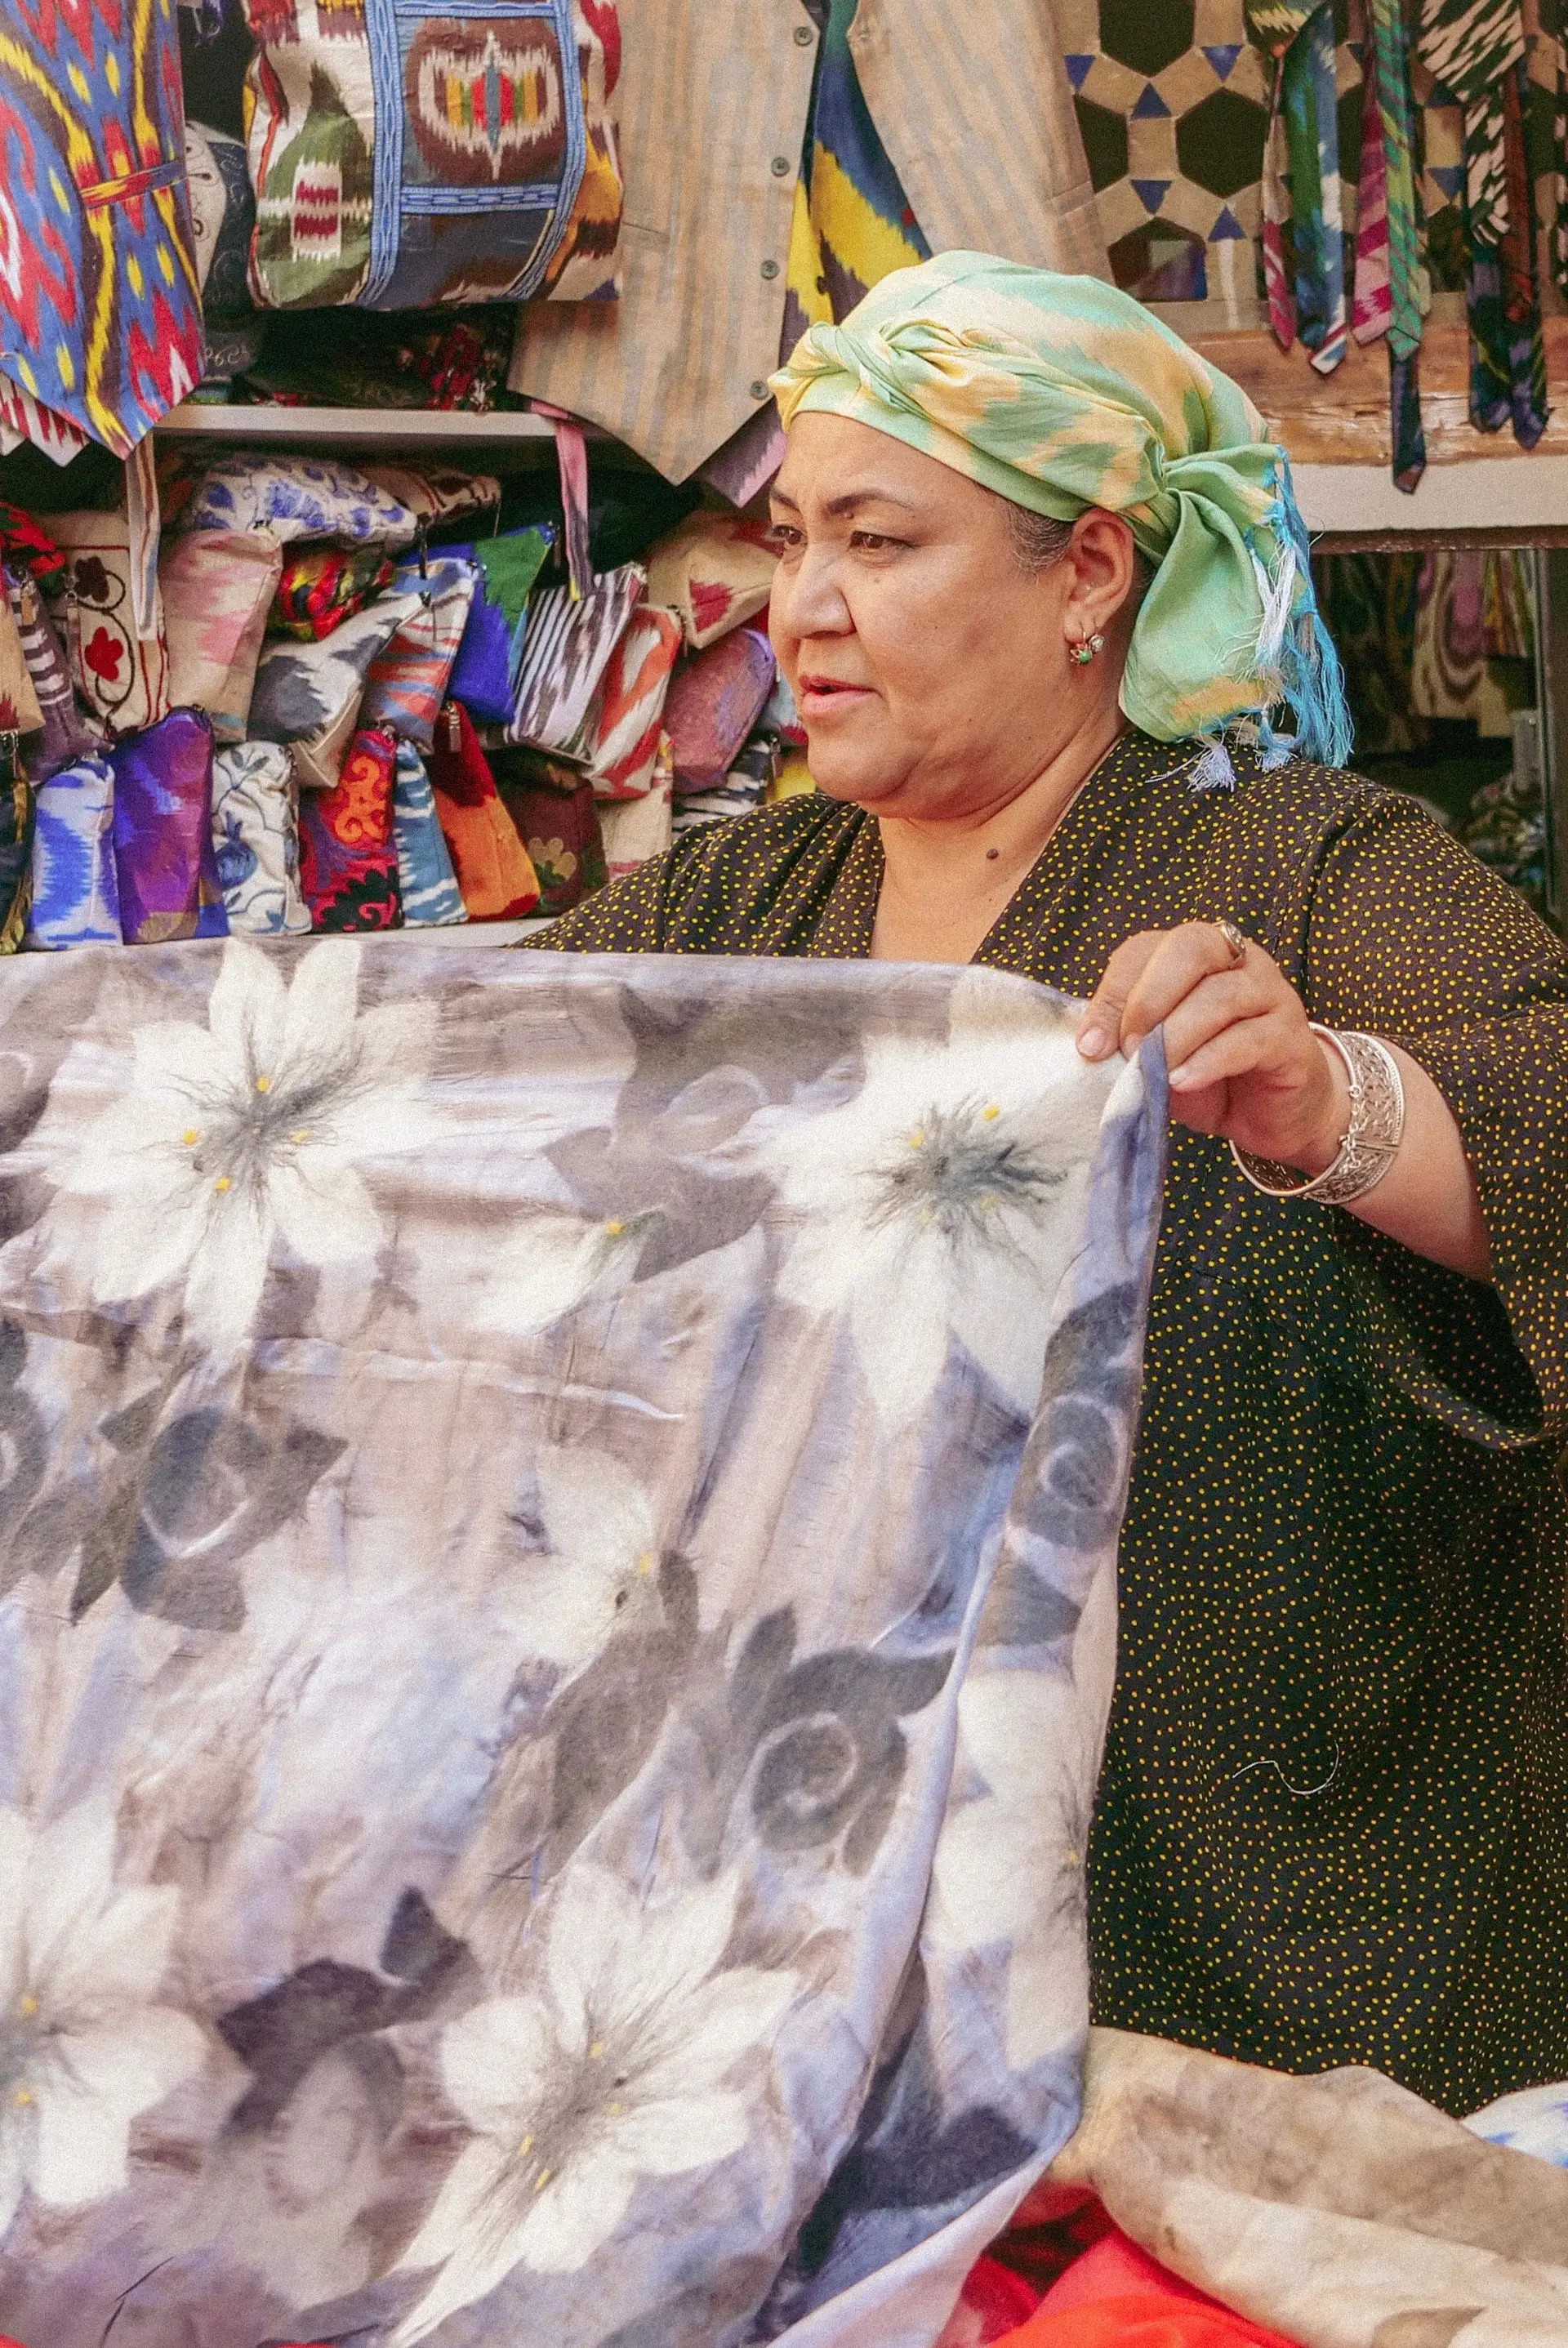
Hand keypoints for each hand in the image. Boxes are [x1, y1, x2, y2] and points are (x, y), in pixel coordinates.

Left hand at [1076, 923, 1349, 1171]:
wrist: (1272, 1114)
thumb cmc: (1208, 1074)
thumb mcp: (1157, 1055)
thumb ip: (1129, 1040)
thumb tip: (1091, 1045)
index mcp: (1195, 953)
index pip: (1145, 948)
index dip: (1113, 992)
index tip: (1091, 1044)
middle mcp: (1238, 959)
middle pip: (1190, 947)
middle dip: (1148, 998)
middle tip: (1129, 1048)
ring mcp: (1271, 993)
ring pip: (1220, 995)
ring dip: (1176, 1036)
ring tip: (1155, 1072)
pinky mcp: (1292, 1036)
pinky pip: (1249, 1038)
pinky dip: (1208, 1061)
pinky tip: (1183, 1082)